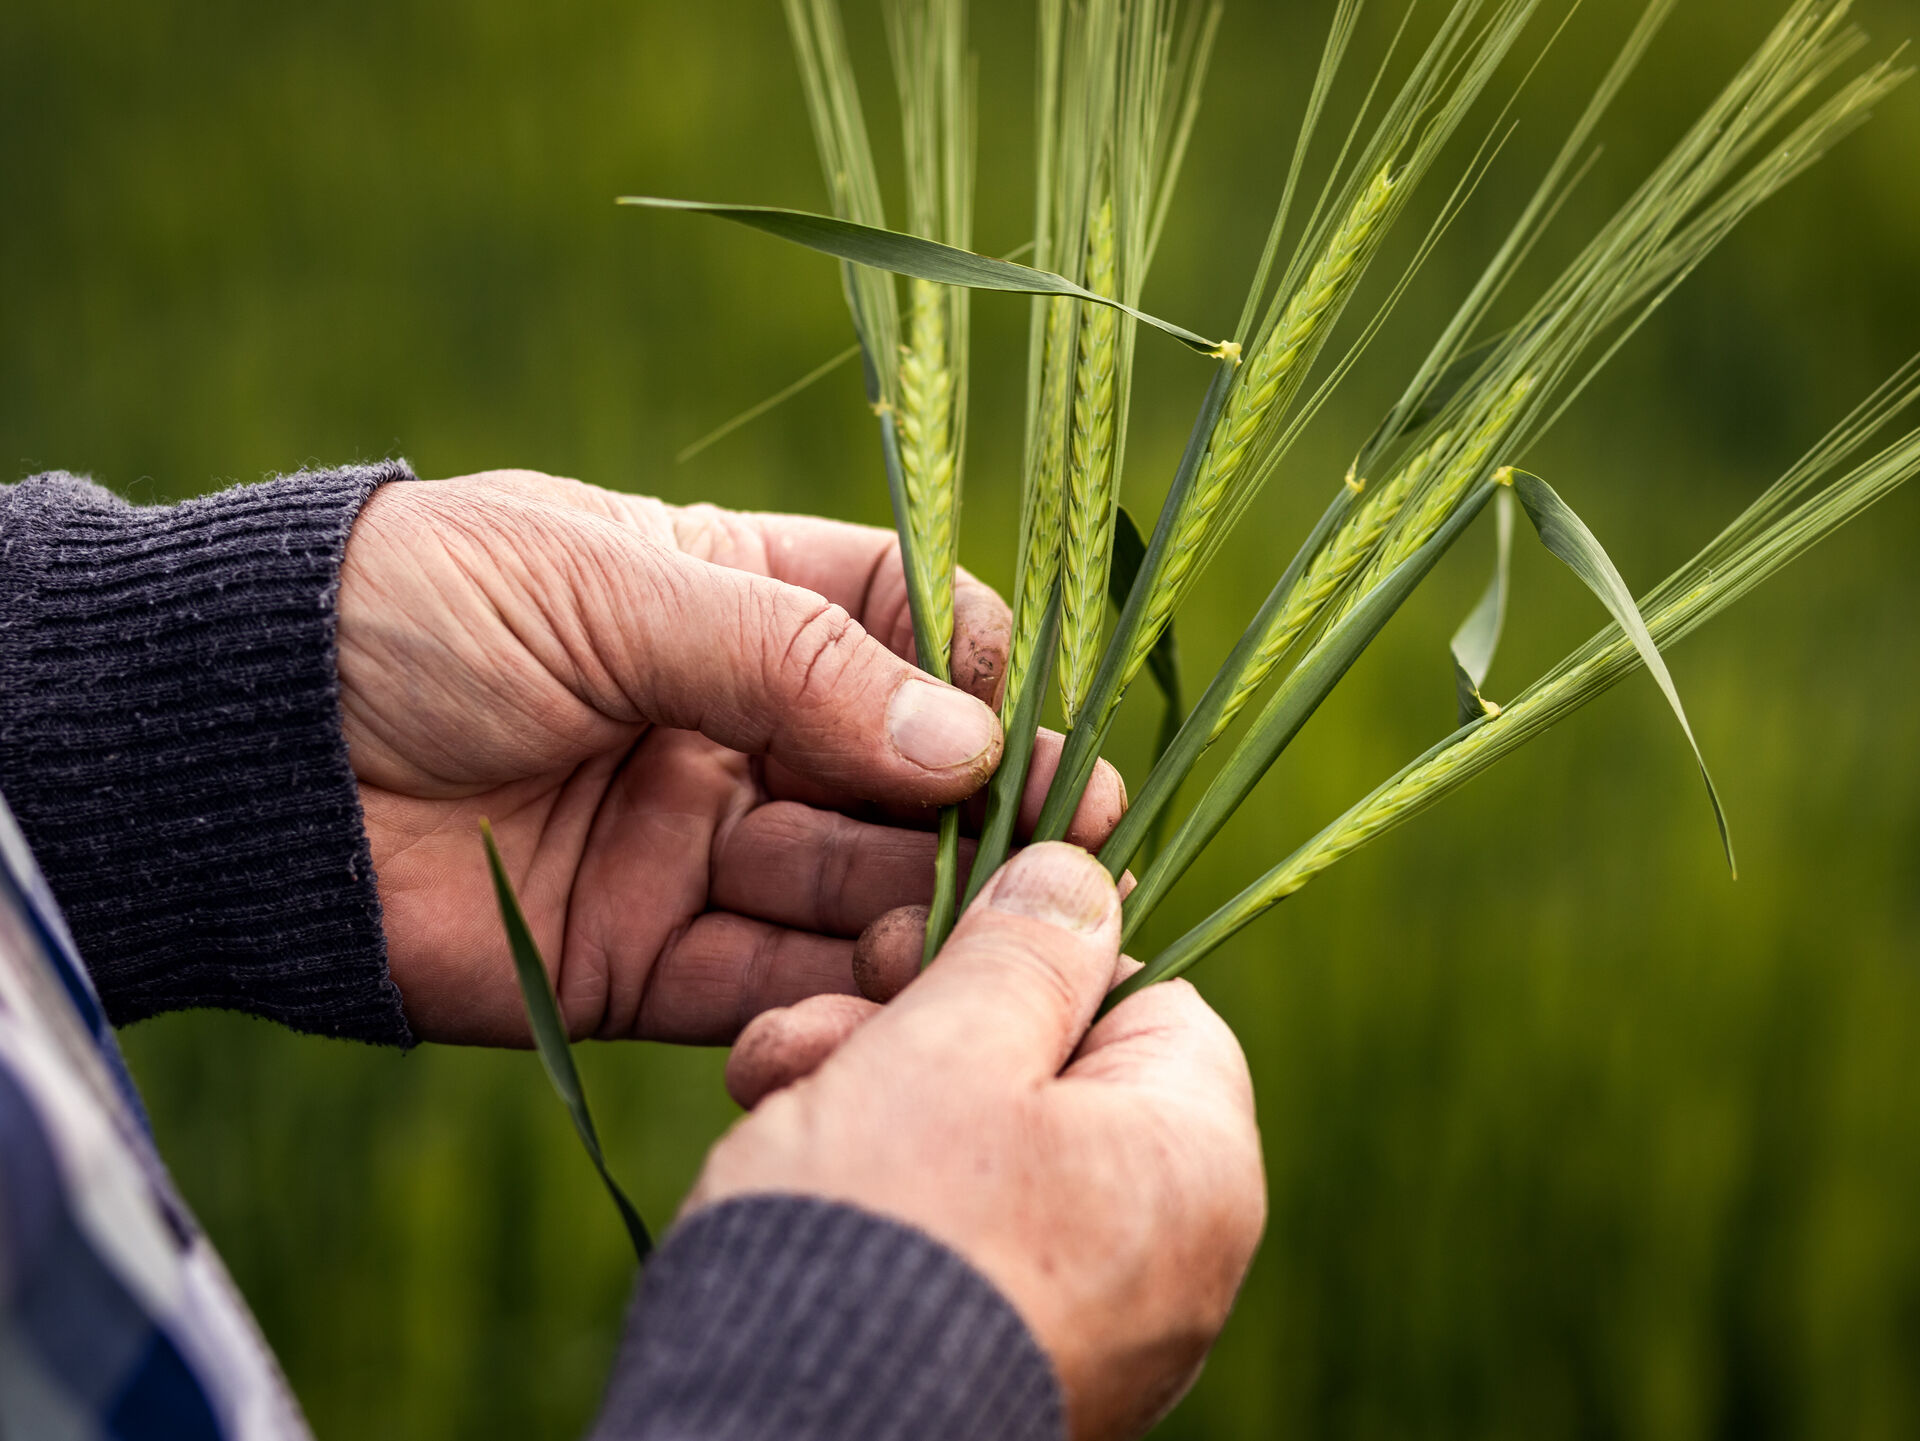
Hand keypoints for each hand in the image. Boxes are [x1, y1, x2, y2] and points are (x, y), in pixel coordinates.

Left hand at [337, 470, 1123, 1044]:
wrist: (243, 755)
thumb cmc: (413, 612)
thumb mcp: (608, 587)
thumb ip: (790, 661)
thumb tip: (970, 741)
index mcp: (730, 602)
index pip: (901, 622)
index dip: (975, 666)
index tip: (1026, 714)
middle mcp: (734, 730)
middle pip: (898, 774)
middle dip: (982, 809)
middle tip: (1066, 847)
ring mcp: (695, 850)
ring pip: (850, 890)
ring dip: (922, 910)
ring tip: (982, 929)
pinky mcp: (647, 964)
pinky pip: (766, 989)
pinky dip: (832, 999)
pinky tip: (891, 993)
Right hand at [693, 843, 1266, 1440]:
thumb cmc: (886, 1231)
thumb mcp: (950, 1044)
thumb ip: (1025, 948)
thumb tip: (1078, 875)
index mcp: (1198, 1165)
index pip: (1148, 998)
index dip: (1031, 956)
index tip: (926, 948)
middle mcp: (1172, 1260)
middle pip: (1052, 1075)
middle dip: (920, 1026)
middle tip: (818, 1019)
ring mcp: (1095, 1327)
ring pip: (988, 1152)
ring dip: (876, 1094)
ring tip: (772, 1085)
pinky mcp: (1011, 1366)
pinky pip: (961, 1241)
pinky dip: (883, 1194)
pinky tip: (784, 1167)